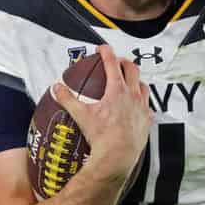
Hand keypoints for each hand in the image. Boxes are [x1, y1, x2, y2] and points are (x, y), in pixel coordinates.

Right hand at [53, 44, 151, 177]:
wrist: (118, 156)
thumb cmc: (101, 136)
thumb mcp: (81, 115)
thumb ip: (67, 99)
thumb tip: (57, 88)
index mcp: (117, 90)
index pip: (112, 63)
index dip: (106, 52)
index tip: (102, 48)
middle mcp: (133, 95)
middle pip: (132, 69)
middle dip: (124, 62)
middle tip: (117, 62)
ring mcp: (142, 107)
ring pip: (143, 86)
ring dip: (136, 80)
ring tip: (129, 82)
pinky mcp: (147, 120)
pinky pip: (147, 106)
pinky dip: (141, 102)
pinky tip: (136, 107)